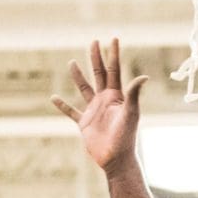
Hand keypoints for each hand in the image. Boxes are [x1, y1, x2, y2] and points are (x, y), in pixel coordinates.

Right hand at [51, 38, 147, 174]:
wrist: (116, 159)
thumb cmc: (126, 137)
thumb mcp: (131, 113)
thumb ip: (134, 94)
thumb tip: (144, 76)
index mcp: (116, 96)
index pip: (114, 70)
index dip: (113, 54)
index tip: (113, 38)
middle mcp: (105, 100)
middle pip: (99, 74)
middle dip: (96, 58)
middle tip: (94, 41)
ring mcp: (94, 111)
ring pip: (84, 89)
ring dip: (78, 76)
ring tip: (71, 62)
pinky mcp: (84, 123)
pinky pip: (71, 112)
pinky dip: (62, 105)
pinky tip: (53, 98)